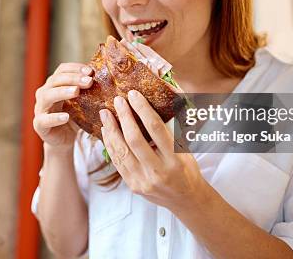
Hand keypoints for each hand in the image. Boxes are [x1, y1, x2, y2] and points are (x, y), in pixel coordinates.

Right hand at [33, 63, 93, 150]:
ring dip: (62, 92)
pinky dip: (55, 117)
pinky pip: (44, 120)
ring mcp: (40, 108)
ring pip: (47, 96)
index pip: (62, 70)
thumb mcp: (82, 101)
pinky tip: (66, 117)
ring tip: (76, 91)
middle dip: (72, 79)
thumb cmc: (74, 116)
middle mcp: (44, 93)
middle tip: (88, 81)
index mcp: (54, 84)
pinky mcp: (39, 124)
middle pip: (55, 80)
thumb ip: (88, 90)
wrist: (64, 138)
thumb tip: (108, 78)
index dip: (75, 68)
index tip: (91, 71)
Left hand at [99, 90, 205, 209]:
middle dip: (124, 117)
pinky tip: (106, 131)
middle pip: (135, 139)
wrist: (185, 199)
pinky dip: (110, 144)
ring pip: (121, 151)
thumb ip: (171, 129)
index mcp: (175, 159)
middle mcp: (158, 171)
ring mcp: (144, 181)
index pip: (156, 128)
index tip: (134, 95)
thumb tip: (154, 103)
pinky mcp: (133, 185)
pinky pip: (117, 162)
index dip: (143, 109)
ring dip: (111, 129)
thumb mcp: (186, 148)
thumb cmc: (187, 168)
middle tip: (118, 100)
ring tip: (105, 113)